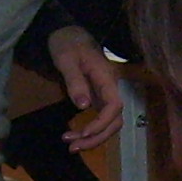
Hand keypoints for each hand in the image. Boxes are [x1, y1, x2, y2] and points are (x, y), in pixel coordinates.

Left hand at [47, 26, 124, 151]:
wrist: (68, 33)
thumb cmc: (67, 43)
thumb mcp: (66, 59)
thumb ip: (75, 81)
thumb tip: (84, 106)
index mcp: (106, 77)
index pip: (115, 106)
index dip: (102, 123)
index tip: (83, 132)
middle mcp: (110, 88)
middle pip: (115, 120)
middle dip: (97, 137)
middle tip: (73, 147)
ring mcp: (105, 94)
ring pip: (109, 123)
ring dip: (93, 138)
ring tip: (71, 146)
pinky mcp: (98, 98)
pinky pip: (100, 119)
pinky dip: (90, 132)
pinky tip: (75, 137)